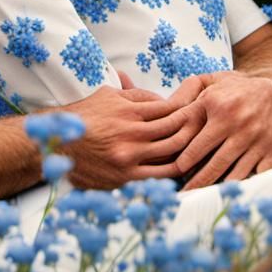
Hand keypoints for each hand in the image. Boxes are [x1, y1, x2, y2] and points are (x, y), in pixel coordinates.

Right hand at [58, 83, 205, 190]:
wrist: (58, 142)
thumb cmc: (84, 115)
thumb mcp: (108, 95)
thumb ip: (136, 96)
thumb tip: (161, 98)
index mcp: (129, 110)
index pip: (169, 108)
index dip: (188, 108)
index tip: (201, 109)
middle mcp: (132, 133)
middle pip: (176, 130)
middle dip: (196, 128)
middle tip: (212, 128)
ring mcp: (130, 156)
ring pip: (173, 153)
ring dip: (191, 151)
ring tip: (206, 150)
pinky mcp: (126, 176)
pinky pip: (160, 176)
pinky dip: (176, 173)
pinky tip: (187, 171)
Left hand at [175, 71, 271, 190]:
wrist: (270, 91)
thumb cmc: (230, 91)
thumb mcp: (207, 90)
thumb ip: (187, 108)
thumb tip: (164, 124)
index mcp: (222, 111)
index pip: (199, 145)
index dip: (186, 162)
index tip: (176, 174)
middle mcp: (244, 127)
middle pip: (217, 165)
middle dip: (199, 182)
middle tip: (185, 195)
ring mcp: (263, 141)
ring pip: (238, 174)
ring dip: (220, 188)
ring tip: (204, 198)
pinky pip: (259, 175)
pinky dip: (247, 184)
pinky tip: (233, 192)